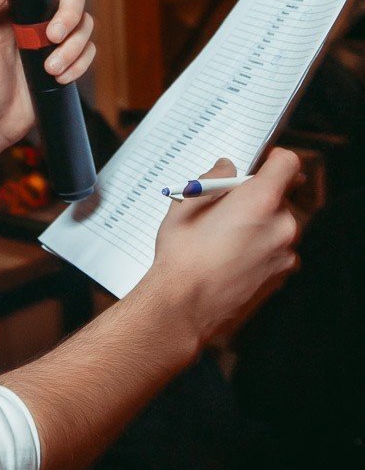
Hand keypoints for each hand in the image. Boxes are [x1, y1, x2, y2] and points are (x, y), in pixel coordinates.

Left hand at [0, 0, 94, 148]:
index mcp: (15, 5)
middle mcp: (37, 18)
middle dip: (70, 15)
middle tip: (52, 36)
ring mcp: (53, 40)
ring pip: (85, 25)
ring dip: (74, 46)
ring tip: (50, 68)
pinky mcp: (66, 61)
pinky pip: (88, 52)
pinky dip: (79, 64)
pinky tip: (59, 77)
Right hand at [146, 149, 301, 348]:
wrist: (184, 308)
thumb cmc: (182, 257)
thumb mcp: (187, 204)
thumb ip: (213, 178)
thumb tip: (225, 168)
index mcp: (260, 201)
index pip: (287, 163)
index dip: (272, 161)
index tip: (259, 165)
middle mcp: (281, 226)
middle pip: (281, 197)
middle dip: (258, 197)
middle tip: (227, 207)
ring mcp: (285, 254)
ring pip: (278, 225)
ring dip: (259, 225)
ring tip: (224, 238)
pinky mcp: (281, 277)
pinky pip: (276, 250)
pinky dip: (260, 249)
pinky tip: (230, 258)